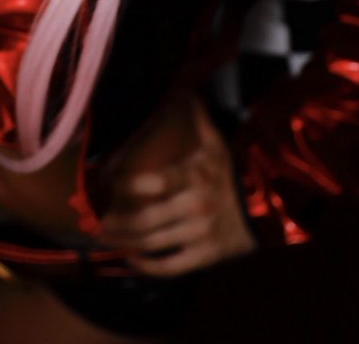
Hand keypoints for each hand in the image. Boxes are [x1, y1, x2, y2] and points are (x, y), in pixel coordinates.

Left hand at [99, 97, 255, 275]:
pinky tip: (130, 260)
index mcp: (195, 177)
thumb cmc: (231, 176)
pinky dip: (148, 267)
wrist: (265, 212)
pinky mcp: (204, 257)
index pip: (156, 183)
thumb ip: (199, 121)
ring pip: (153, 242)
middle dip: (115, 222)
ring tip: (102, 236)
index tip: (106, 184)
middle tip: (93, 220)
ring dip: (124, 242)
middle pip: (146, 219)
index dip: (127, 185)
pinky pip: (171, 266)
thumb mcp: (217, 146)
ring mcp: (199, 234)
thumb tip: (187, 92)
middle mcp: (196, 206)